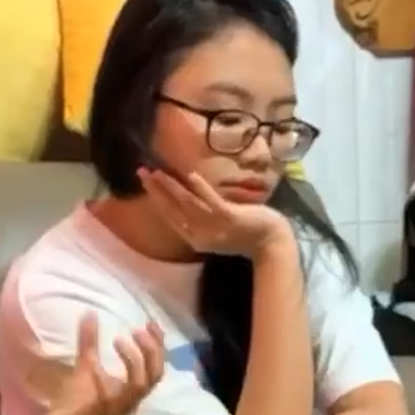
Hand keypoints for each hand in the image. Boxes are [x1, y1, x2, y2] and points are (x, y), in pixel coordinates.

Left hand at [25, 313, 164, 414]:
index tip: (150, 323)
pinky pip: (110, 397)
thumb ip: (88, 342)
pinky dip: (105, 380)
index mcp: (131, 389)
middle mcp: (130, 400)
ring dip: (134, 360)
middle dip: (151, 350)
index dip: (158, 344)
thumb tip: (89, 313)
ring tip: (119, 341)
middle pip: (155, 374)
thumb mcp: (84, 367)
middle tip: (137, 330)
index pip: (156, 366)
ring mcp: (117, 407)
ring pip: (141, 385)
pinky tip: (95, 367)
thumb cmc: (74, 403)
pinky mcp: (100, 414)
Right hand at [140, 167, 294, 258]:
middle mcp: (201, 235)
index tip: (145, 182)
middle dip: (156, 190)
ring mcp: (215, 226)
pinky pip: (211, 202)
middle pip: (173, 209)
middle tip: (142, 172)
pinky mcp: (230, 217)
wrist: (272, 243)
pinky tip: (190, 176)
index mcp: (196, 239)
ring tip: (159, 172)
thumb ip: (201, 219)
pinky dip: (200, 189)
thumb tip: (186, 197)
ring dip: (172, 186)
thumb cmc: (247, 234)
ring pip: (188, 203)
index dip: (156, 199)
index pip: (170, 217)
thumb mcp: (218, 231)